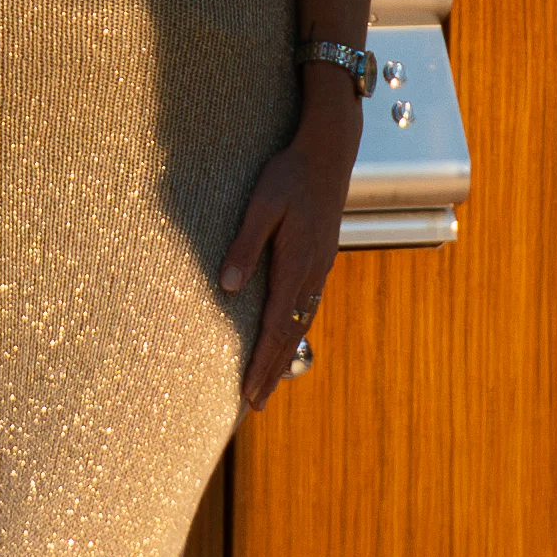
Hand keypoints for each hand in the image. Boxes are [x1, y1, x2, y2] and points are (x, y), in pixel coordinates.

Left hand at [220, 83, 362, 409]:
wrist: (329, 152)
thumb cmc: (289, 174)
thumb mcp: (260, 204)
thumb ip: (244, 245)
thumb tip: (227, 287)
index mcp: (295, 265)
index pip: (274, 327)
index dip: (261, 362)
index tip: (248, 393)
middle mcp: (311, 273)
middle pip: (290, 334)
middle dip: (272, 369)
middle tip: (255, 405)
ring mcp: (320, 267)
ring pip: (302, 322)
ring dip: (284, 354)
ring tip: (270, 381)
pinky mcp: (320, 258)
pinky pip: (308, 306)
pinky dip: (296, 330)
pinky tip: (288, 335)